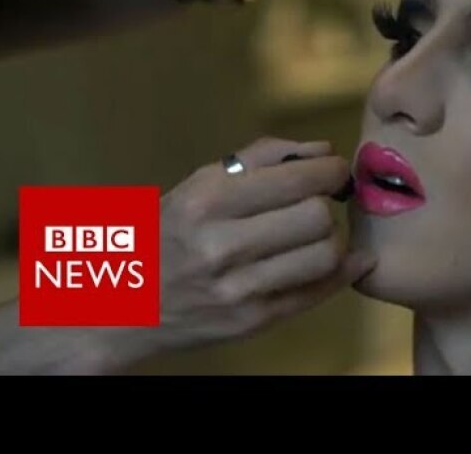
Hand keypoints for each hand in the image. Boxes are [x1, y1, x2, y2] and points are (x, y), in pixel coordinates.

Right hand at [116, 137, 374, 362]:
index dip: (331, 171)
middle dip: (328, 204)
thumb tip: (322, 150)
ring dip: (332, 239)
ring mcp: (239, 288)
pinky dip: (342, 273)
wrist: (121, 304)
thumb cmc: (166, 232)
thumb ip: (263, 157)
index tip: (333, 170)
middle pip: (317, 217)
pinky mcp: (252, 321)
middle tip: (319, 202)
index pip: (299, 180)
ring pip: (324, 255)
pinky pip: (316, 292)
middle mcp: (223, 245)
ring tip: (317, 233)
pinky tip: (349, 261)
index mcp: (208, 200)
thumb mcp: (200, 183)